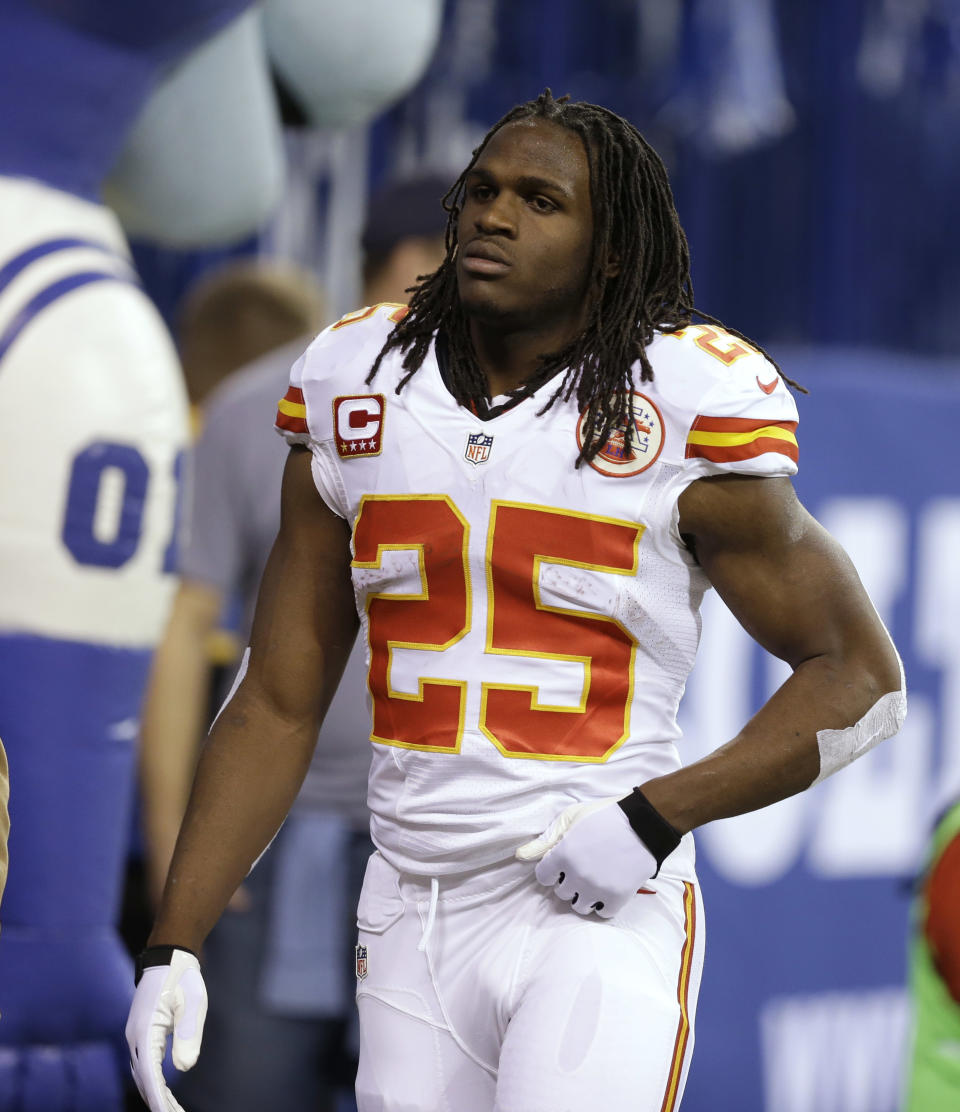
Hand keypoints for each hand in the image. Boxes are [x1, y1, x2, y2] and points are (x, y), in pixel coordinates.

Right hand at [125, 947, 206, 1111]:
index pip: (149, 1072)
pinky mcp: (140, 1032)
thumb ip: (187, 1035)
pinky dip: (152, 1079)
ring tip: (171, 1110)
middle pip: (143, 1077)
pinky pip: (144, 1062)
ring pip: (141, 1072)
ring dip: (154, 1092)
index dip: (158, 1097)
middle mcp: (134, 1036)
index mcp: (145, 1030)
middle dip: (157, 1100)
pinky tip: (163, 1091)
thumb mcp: (192, 1004)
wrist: (170, 957)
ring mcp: (135, 1034)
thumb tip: (183, 1068)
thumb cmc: (183, 978)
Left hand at [516, 797, 656, 918]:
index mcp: (563, 855)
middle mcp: (577, 875)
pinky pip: (603, 913)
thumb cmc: (604, 816)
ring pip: (580, 905)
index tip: (562, 862)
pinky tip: (607, 888)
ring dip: (584, 894)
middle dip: (568, 880)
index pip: (543, 877)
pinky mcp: (618, 897)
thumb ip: (545, 840)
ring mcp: (598, 888)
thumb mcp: (571, 818)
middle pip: (562, 892)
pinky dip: (604, 904)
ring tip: (594, 879)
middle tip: (583, 866)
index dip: (552, 868)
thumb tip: (520, 856)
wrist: (644, 823)